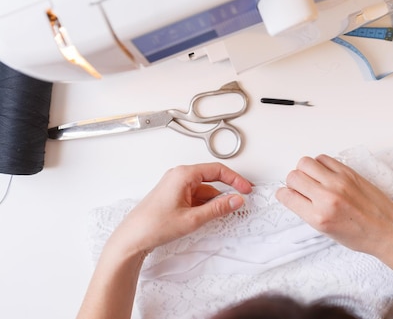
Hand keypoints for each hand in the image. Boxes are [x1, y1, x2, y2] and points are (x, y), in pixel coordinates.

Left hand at [110, 163, 252, 255]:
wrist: (132, 238)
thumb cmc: (154, 225)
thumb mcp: (193, 218)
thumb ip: (218, 208)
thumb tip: (236, 200)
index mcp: (184, 175)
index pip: (217, 170)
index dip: (235, 179)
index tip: (246, 189)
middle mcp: (179, 176)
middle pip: (211, 178)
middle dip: (226, 190)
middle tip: (240, 200)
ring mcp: (175, 185)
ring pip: (203, 189)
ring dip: (214, 200)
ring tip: (222, 213)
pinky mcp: (173, 195)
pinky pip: (195, 195)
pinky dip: (204, 204)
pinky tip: (208, 215)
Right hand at [276, 154, 392, 257]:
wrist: (388, 231)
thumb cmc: (360, 236)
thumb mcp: (327, 232)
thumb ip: (308, 212)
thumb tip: (295, 194)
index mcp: (318, 217)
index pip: (287, 196)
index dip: (284, 194)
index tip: (288, 195)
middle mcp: (326, 198)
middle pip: (293, 176)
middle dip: (293, 182)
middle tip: (302, 188)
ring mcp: (338, 183)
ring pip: (305, 163)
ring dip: (305, 170)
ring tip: (314, 179)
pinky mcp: (348, 172)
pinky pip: (323, 158)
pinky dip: (320, 164)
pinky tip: (325, 173)